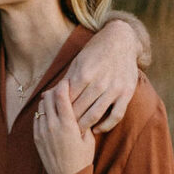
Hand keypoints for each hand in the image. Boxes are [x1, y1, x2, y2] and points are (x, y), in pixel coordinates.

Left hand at [33, 80, 96, 173]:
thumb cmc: (82, 160)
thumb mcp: (88, 139)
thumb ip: (83, 120)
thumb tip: (80, 105)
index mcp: (67, 124)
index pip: (60, 94)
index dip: (63, 84)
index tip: (68, 81)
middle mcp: (52, 125)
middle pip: (48, 96)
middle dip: (55, 90)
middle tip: (62, 89)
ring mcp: (42, 131)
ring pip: (41, 106)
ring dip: (48, 101)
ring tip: (57, 101)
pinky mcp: (36, 138)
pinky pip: (37, 117)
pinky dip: (43, 112)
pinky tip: (51, 115)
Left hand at [61, 16, 142, 131]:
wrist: (121, 40)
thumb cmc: (95, 50)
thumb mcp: (78, 61)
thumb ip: (65, 81)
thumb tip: (46, 96)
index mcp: (84, 73)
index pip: (68, 99)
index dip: (60, 111)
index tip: (54, 120)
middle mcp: (99, 82)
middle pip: (80, 108)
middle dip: (70, 121)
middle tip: (62, 132)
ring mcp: (114, 88)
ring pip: (96, 114)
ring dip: (85, 126)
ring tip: (77, 133)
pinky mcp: (126, 93)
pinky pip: (116, 115)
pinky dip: (106, 125)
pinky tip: (97, 129)